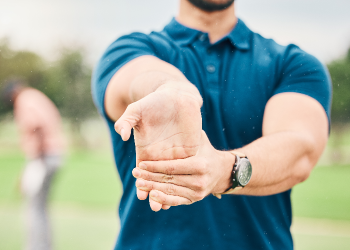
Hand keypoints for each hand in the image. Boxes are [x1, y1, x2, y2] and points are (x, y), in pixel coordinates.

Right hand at [115, 82, 201, 210]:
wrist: (175, 95)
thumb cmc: (154, 102)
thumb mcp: (136, 110)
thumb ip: (126, 121)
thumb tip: (121, 134)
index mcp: (146, 149)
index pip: (144, 172)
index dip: (142, 184)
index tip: (141, 195)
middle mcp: (161, 155)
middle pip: (158, 179)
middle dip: (156, 193)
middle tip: (155, 208)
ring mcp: (176, 153)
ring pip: (173, 177)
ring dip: (170, 190)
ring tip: (168, 205)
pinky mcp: (191, 149)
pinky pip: (188, 168)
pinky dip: (185, 180)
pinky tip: (186, 191)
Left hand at [132, 131, 234, 210]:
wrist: (221, 171)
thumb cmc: (206, 150)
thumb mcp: (200, 139)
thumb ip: (188, 132)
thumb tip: (175, 114)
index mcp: (200, 164)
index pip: (172, 167)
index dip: (155, 167)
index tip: (140, 165)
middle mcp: (199, 180)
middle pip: (169, 180)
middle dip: (150, 178)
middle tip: (135, 175)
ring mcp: (197, 192)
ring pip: (170, 191)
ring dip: (153, 189)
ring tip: (139, 185)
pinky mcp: (194, 199)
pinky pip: (177, 201)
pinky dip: (164, 200)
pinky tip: (152, 197)